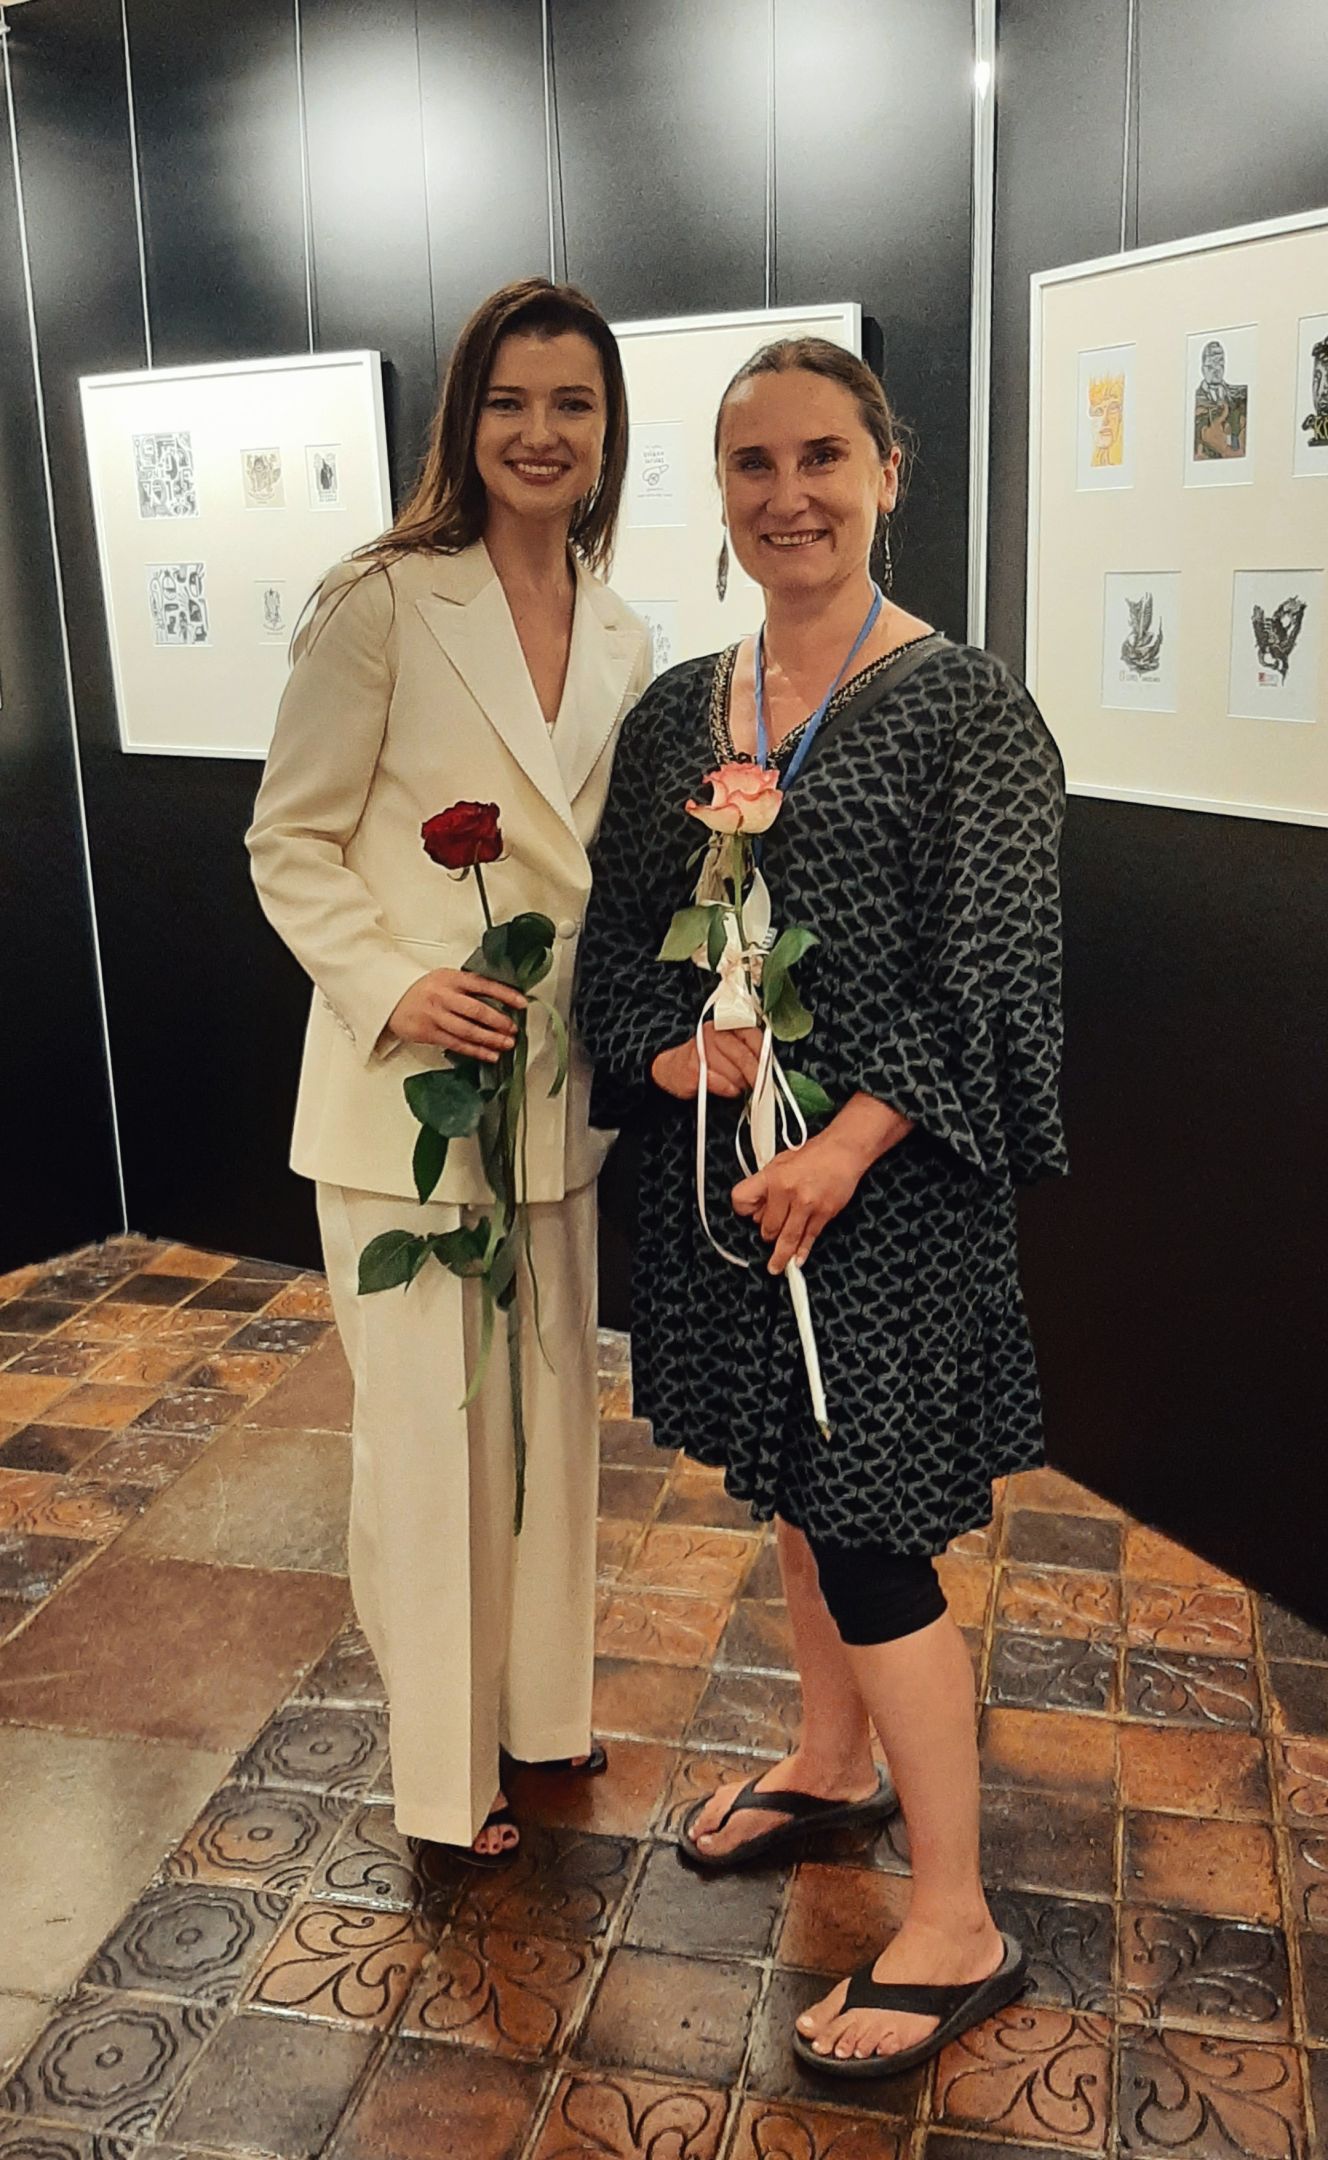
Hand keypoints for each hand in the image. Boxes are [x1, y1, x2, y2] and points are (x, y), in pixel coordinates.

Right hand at [387, 969, 526, 1059]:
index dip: (505, 994)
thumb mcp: (444, 978)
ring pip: (468, 1030)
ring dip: (490, 1039)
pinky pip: (457, 1044)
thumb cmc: (422, 989)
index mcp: (450, 978)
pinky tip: (489, 1054)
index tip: (522, 1003)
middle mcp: (443, 996)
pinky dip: (476, 1051)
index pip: (483, 985)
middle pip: (477, 1010)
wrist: (390, 998)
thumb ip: (467, 987)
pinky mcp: (429, 1033)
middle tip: (513, 1028)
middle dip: (499, 1021)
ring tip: (506, 1044)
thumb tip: (499, 999)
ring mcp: (435, 1015)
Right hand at [651, 1026, 764, 1100]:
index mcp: (725, 1025)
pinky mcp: (694, 1069)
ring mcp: (702, 1050)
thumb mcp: (724, 1046)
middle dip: (757, 1075)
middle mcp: (713, 1034)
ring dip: (741, 1085)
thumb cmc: (703, 1058)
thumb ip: (745, 1049)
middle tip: (762, 1085)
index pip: (753, 1036)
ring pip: (735, 1073)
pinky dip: (729, 1090)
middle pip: (744, 1057)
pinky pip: (722, 1084)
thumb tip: (769, 1065)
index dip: (765, 1055)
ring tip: (738, 1085)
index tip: (771, 1069)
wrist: (671, 1069)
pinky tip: (727, 1089)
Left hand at [731, 1133, 867, 1273]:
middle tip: (771, 1234)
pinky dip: (802, 1252)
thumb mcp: (780, 1162)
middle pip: (767, 1226)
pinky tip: (798, 1260)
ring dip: (780, 1256)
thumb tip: (757, 1211)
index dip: (743, 1212)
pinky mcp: (823, 1213)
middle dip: (768, 1234)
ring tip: (775, 1267)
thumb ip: (766, 1186)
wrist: (843, 1151)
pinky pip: (808, 1238)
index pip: (742, 1200)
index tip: (747, 1218)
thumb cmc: (813, 1156)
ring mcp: (806, 1204)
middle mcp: (786, 1190)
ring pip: (787, 1238)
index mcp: (771, 1176)